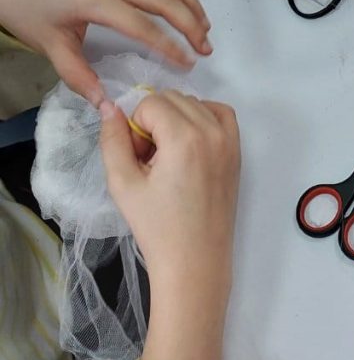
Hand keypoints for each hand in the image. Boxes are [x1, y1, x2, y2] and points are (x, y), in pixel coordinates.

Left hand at [0, 0, 211, 104]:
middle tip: (206, 50)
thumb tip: (108, 106)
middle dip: (190, 24)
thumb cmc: (31, 15)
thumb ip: (81, 78)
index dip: (169, 45)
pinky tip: (186, 7)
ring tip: (205, 29)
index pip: (143, 25)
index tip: (188, 64)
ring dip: (189, 4)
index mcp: (95, 1)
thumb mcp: (51, 49)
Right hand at [100, 91, 239, 359]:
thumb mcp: (123, 184)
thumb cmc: (156, 227)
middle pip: (172, 98)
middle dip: (153, 122)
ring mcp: (230, 141)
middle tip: (149, 161)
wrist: (195, 261)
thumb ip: (112, 140)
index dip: (136, 128)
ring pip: (194, 103)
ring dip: (175, 120)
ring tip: (168, 157)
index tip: (138, 160)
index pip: (150, 103)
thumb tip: (110, 107)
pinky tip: (189, 145)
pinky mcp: (237, 152)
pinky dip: (202, 118)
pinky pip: (220, 114)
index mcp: (186, 138)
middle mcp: (213, 132)